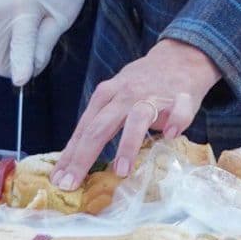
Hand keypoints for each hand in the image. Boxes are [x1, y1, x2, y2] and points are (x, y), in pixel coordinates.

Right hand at [0, 0, 86, 85]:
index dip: (21, 65)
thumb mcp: (63, 16)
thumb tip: (31, 69)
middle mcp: (0, 11)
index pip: (21, 43)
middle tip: (42, 49)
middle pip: (2, 59)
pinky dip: (9, 39)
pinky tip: (22, 20)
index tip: (20, 80)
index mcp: (24, 9)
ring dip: (14, 50)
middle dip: (19, 64)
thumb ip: (46, 43)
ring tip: (33, 26)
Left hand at [50, 39, 219, 189]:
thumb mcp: (115, 97)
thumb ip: (100, 122)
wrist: (181, 56)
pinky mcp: (182, 97)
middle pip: (100, 127)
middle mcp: (127, 94)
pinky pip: (178, 111)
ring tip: (121, 170)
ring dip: (128, 144)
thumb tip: (74, 160)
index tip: (58, 181)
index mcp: (107, 95)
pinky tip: (170, 135)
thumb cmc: (142, 84)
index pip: (84, 129)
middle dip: (84, 157)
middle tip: (72, 183)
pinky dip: (175, 122)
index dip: (69, 156)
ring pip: (137, 119)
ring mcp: (154, 95)